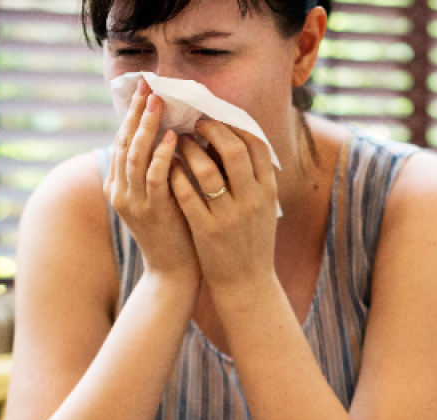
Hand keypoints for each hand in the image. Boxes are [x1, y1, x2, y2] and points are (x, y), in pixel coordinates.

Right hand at [106, 79, 199, 281]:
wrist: (173, 273)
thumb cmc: (175, 231)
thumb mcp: (162, 196)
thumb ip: (160, 169)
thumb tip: (173, 134)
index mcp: (119, 186)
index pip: (123, 141)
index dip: (132, 114)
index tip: (145, 89)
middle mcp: (120, 192)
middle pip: (125, 143)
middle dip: (137, 113)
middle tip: (150, 86)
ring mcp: (133, 203)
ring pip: (135, 156)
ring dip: (147, 127)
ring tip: (158, 103)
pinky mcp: (151, 213)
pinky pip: (154, 178)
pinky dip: (162, 156)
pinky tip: (172, 138)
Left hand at [169, 118, 278, 295]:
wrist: (247, 284)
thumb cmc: (252, 241)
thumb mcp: (262, 207)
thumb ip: (252, 177)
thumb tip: (229, 139)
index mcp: (268, 192)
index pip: (257, 145)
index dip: (235, 125)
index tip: (218, 119)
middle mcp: (252, 201)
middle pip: (234, 150)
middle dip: (211, 130)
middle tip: (194, 124)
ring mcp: (230, 217)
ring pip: (207, 170)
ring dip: (189, 150)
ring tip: (178, 142)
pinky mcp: (207, 231)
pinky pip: (187, 195)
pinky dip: (176, 176)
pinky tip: (168, 167)